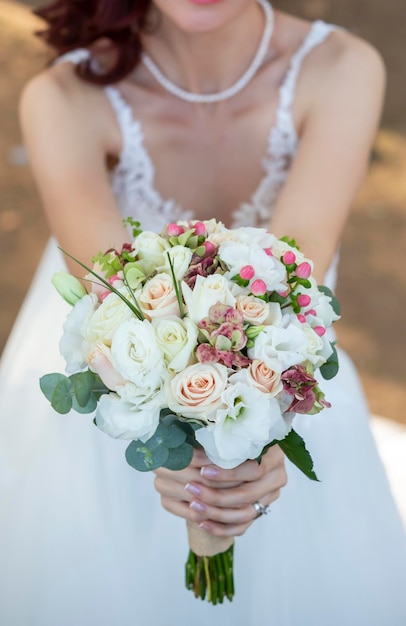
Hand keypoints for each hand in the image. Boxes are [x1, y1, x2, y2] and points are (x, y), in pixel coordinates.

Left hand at [153, 445, 286, 537]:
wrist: (241, 452)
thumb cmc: (231, 439)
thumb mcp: (229, 436)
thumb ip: (219, 442)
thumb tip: (192, 448)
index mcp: (274, 454)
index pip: (253, 470)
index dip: (227, 473)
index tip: (203, 472)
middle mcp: (276, 477)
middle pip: (247, 494)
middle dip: (216, 495)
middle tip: (191, 489)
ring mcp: (270, 496)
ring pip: (244, 514)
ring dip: (215, 512)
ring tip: (193, 506)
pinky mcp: (261, 510)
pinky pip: (242, 526)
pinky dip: (221, 527)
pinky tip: (202, 523)